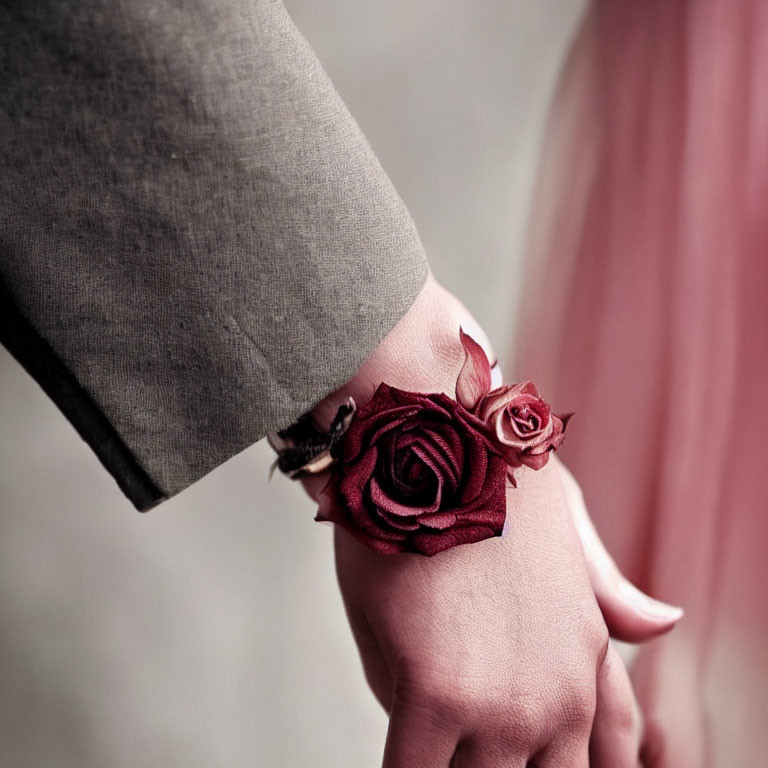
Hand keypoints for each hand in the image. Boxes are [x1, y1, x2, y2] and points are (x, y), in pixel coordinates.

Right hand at [302, 273, 679, 765]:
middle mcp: (558, 690)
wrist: (435, 433)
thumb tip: (663, 627)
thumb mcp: (566, 522)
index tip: (539, 764)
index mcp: (588, 650)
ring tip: (440, 749)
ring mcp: (502, 701)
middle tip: (475, 752)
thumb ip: (606, 589)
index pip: (610, 751)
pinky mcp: (435, 696)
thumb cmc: (489, 473)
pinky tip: (400, 765)